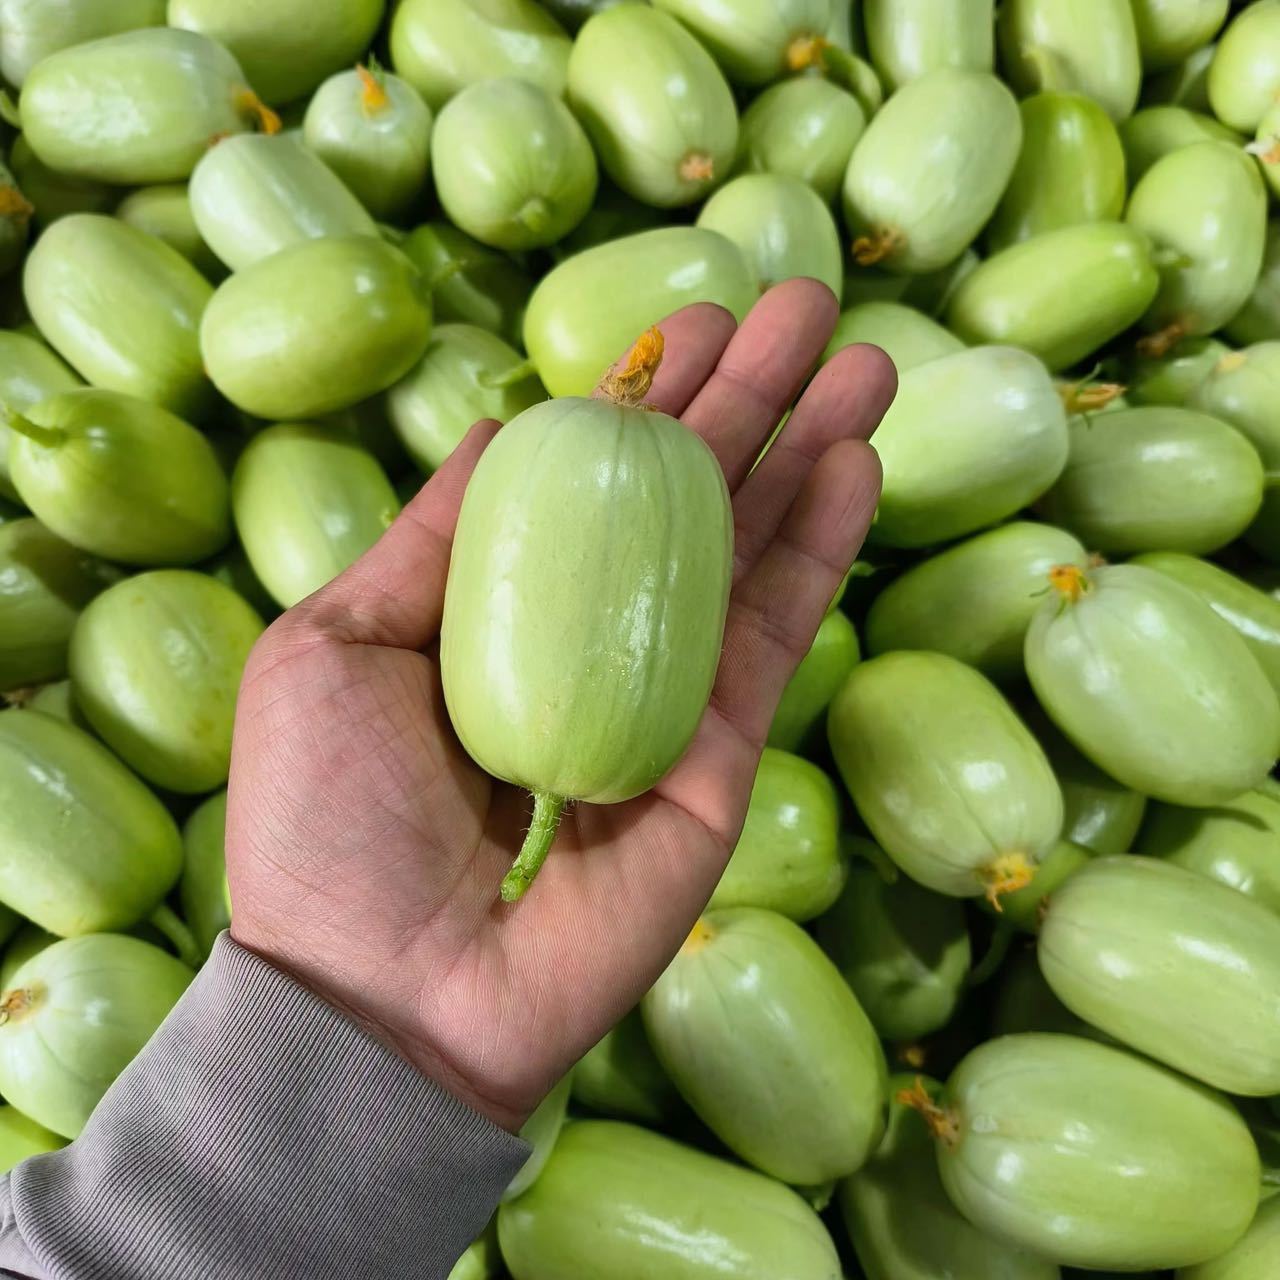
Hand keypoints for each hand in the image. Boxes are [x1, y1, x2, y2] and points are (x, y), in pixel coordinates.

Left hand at [225, 280, 895, 1131]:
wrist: (383, 992)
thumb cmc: (328, 821)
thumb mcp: (335, 646)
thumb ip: (428, 540)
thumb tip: (498, 426)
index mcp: (500, 609)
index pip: (590, 481)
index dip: (643, 396)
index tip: (694, 316)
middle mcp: (593, 641)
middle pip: (688, 500)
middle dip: (751, 399)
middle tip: (813, 303)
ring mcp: (667, 698)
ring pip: (751, 552)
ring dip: (809, 450)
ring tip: (864, 359)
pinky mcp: (721, 760)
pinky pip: (774, 638)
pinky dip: (816, 550)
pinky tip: (851, 466)